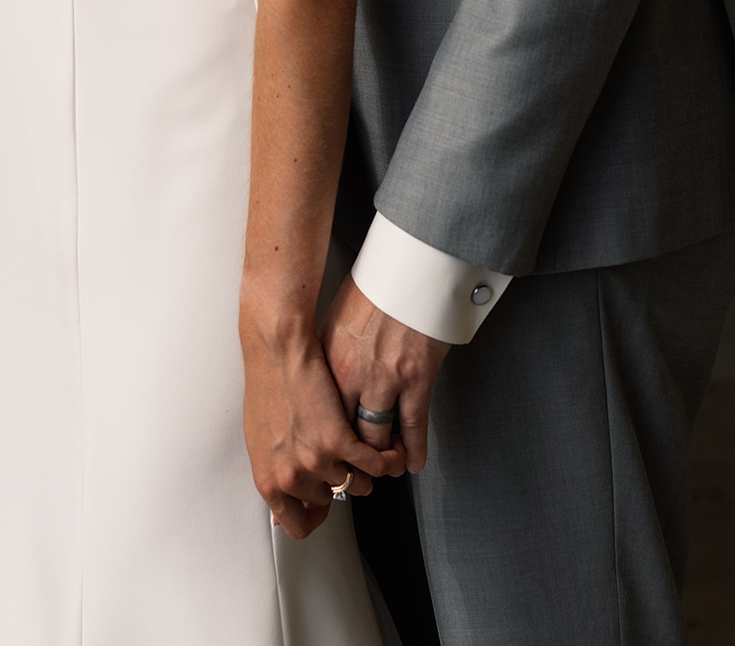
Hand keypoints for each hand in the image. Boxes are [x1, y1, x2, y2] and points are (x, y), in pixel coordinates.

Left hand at [241, 304, 402, 540]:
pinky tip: (390, 449)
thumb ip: (274, 472)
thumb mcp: (261, 439)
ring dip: (367, 470)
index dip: (316, 516)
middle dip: (342, 482)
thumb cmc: (267, 382)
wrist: (277, 346)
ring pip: (357, 484)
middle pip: (332, 500)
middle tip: (349, 463)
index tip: (327, 505)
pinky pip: (374, 464)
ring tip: (372, 453)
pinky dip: (387, 459)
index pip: (298, 525)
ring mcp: (316, 460)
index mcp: (269, 480)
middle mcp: (291, 477)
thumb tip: (283, 498)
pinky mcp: (339, 439)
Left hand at [320, 274, 450, 473]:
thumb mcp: (338, 316)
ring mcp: (384, 378)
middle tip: (356, 469)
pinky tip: (412, 463)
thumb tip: (323, 379)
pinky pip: (412, 428)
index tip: (327, 451)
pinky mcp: (416, 379)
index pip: (318, 412)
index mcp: (328, 356)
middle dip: (350, 457)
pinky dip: (412, 451)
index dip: (323, 438)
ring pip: (376, 439)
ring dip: (382, 458)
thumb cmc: (377, 286)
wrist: (412, 265)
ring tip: (386, 467)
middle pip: (343, 433)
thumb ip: (330, 353)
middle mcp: (351, 372)